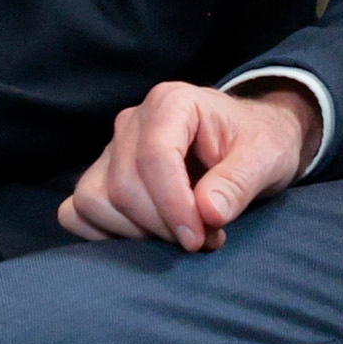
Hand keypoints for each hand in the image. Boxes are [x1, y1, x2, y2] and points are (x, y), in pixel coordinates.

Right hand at [61, 81, 313, 246]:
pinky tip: (143, 237)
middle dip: (161, 225)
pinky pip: (76, 211)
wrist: (249, 142)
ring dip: (134, 232)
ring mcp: (111, 150)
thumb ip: (239, 183)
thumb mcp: (266, 158)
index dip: (172, 205)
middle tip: (204, 241)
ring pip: (94, 200)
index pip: (155, 156)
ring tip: (179, 237)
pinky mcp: (100, 176)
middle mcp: (132, 121)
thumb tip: (206, 213)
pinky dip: (102, 233)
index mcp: (171, 103)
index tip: (198, 239)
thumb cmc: (258, 144)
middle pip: (123, 185)